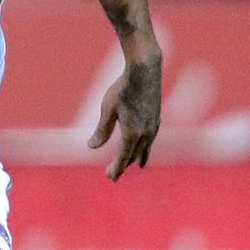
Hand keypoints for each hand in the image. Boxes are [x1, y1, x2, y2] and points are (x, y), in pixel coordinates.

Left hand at [88, 57, 160, 179]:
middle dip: (124, 166)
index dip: (116, 168)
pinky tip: (142, 147)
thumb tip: (92, 147)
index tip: (110, 178)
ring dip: (136, 158)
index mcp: (133, 133)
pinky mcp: (156, 119)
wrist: (145, 71)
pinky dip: (144, 148)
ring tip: (133, 166)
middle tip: (113, 175)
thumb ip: (102, 130)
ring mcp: (153, 126)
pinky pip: (150, 140)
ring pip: (145, 148)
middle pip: (134, 155)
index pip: (123, 157)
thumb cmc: (123, 89)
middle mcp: (146, 132)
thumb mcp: (107, 109)